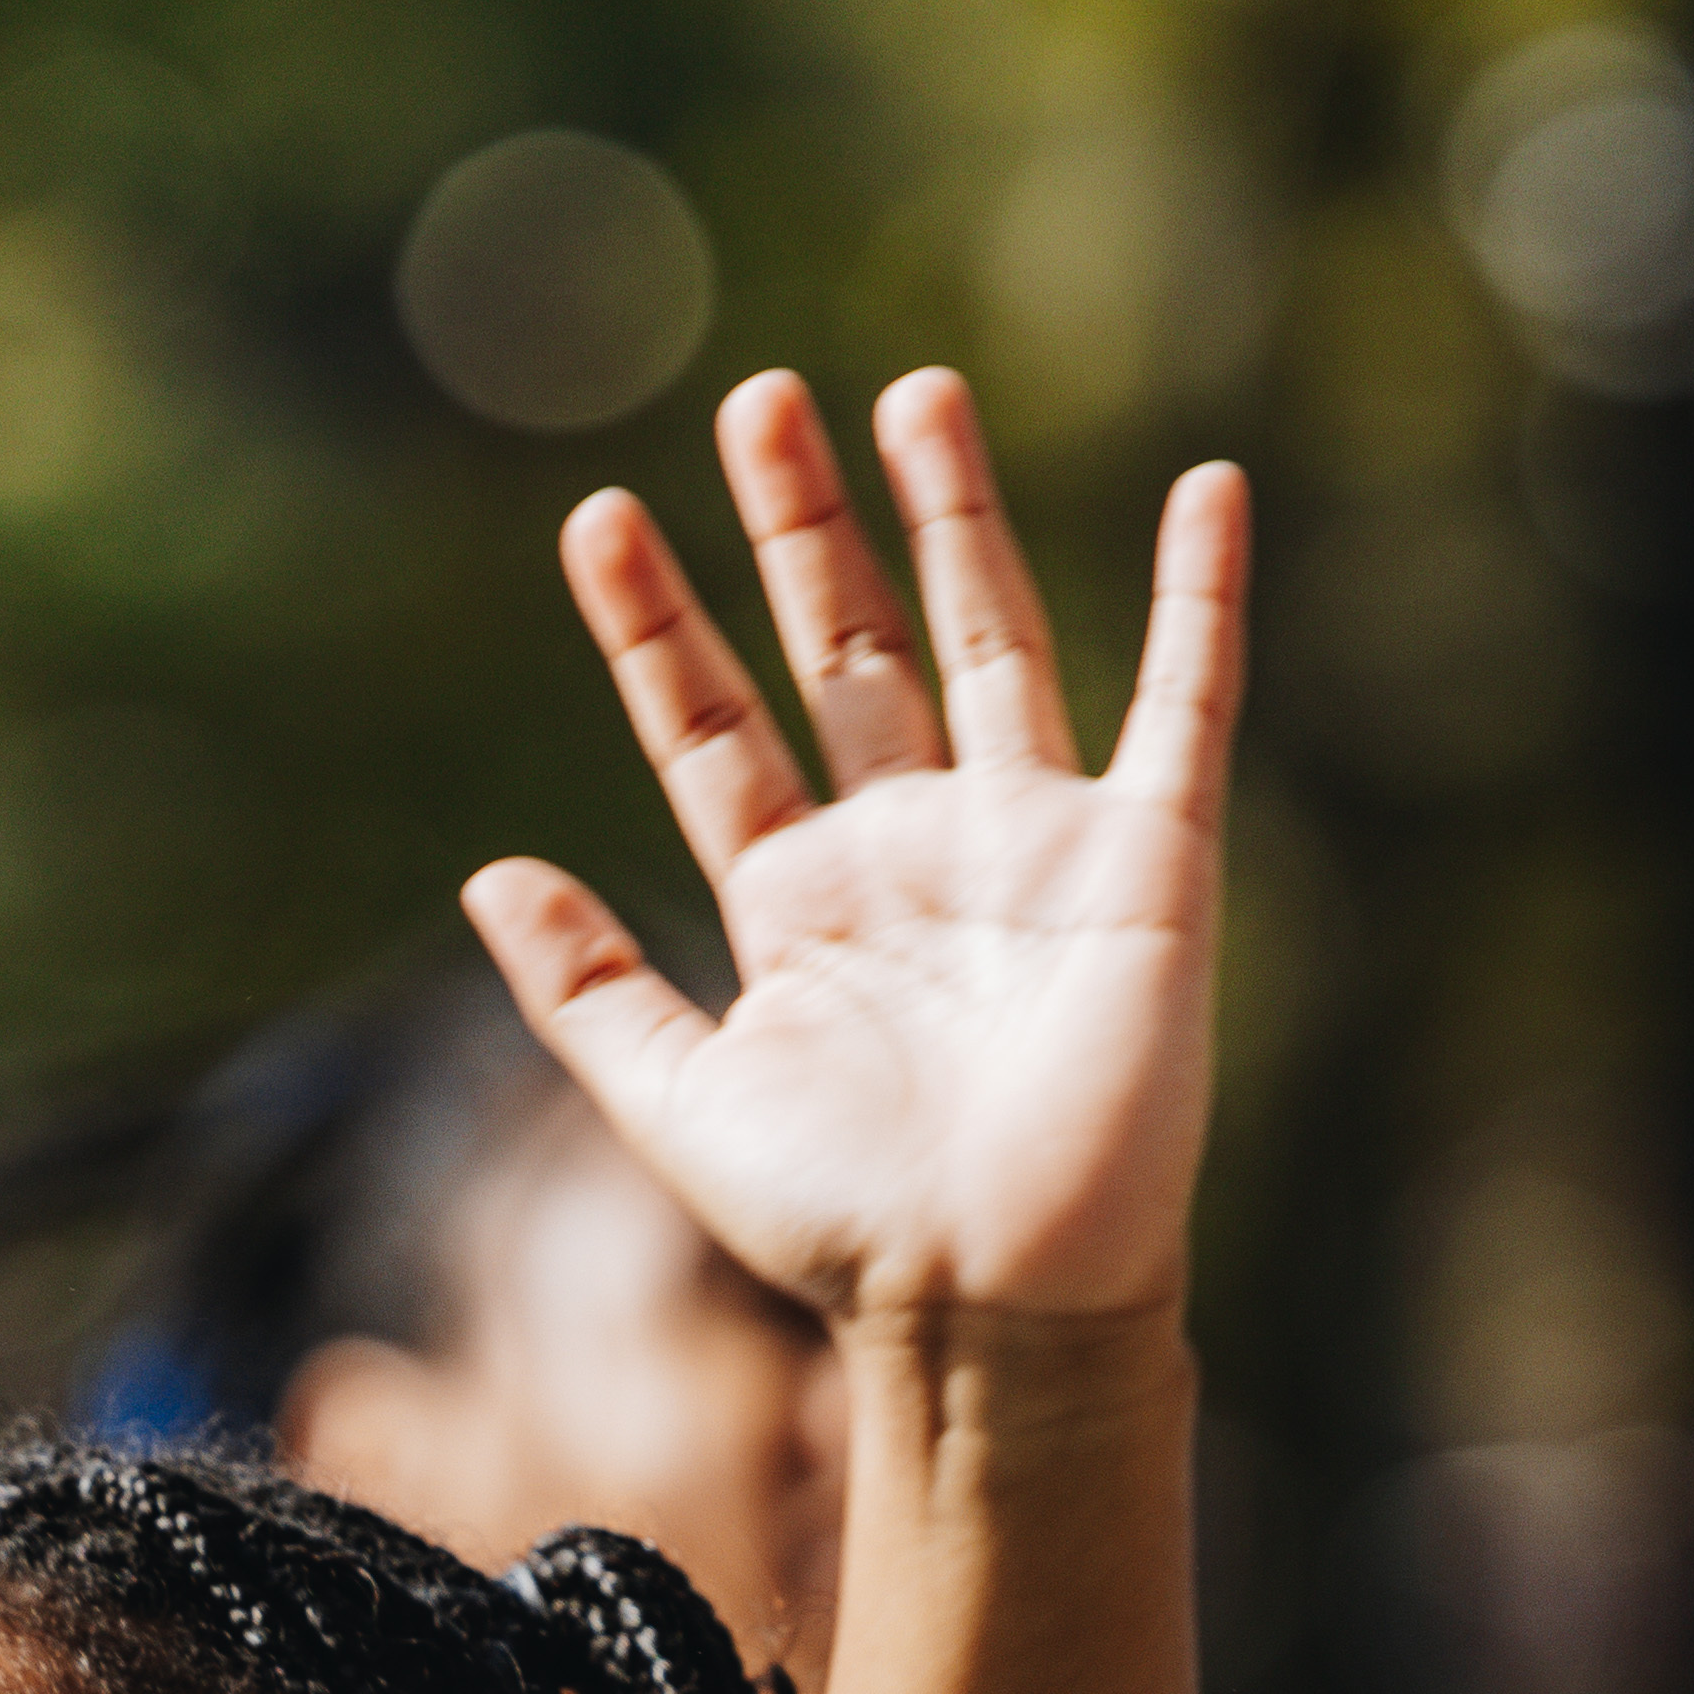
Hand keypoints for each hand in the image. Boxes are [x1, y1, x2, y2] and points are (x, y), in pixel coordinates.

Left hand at [468, 370, 1244, 1330]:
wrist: (992, 1299)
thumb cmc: (840, 1226)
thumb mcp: (676, 1103)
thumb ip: (584, 991)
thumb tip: (486, 873)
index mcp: (796, 903)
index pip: (713, 729)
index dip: (654, 627)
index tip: (598, 518)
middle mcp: (909, 851)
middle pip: (845, 649)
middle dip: (801, 528)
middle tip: (757, 398)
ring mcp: (1029, 842)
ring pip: (986, 638)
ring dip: (952, 516)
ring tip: (913, 393)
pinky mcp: (1146, 858)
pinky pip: (1186, 701)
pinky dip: (1203, 596)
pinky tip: (1207, 489)